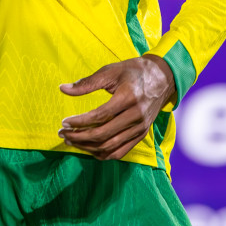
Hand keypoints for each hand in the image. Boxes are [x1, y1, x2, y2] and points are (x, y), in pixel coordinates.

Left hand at [58, 55, 175, 160]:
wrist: (163, 78)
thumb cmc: (133, 72)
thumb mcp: (110, 71)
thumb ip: (87, 83)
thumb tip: (63, 89)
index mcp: (128, 98)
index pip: (99, 116)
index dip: (80, 122)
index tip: (64, 122)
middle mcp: (136, 116)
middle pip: (103, 134)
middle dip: (79, 137)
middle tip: (62, 133)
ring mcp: (140, 128)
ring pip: (110, 146)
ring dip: (88, 147)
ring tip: (71, 141)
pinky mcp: (142, 135)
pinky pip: (121, 151)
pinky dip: (103, 154)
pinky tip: (89, 149)